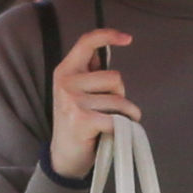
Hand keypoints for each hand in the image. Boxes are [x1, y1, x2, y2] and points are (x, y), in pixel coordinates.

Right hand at [48, 26, 134, 179]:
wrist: (64, 156)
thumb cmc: (77, 122)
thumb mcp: (77, 92)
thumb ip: (88, 72)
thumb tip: (104, 50)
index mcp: (65, 71)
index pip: (86, 43)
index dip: (108, 36)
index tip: (128, 39)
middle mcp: (66, 82)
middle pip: (115, 77)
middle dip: (120, 95)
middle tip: (106, 110)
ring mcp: (72, 101)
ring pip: (119, 100)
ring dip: (126, 114)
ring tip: (113, 123)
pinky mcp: (81, 119)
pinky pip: (117, 118)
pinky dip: (122, 128)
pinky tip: (113, 134)